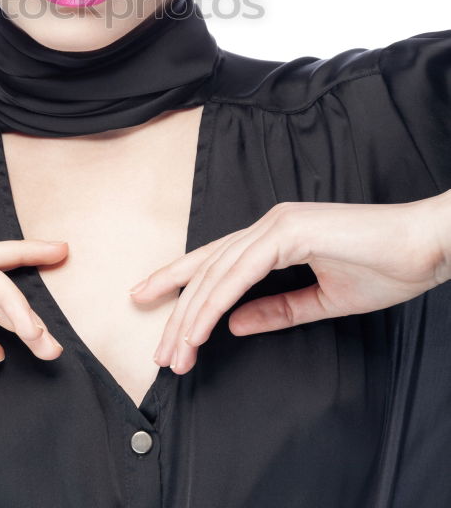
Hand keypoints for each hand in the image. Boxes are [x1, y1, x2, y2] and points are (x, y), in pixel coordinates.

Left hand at [129, 194, 450, 375]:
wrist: (425, 245)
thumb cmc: (385, 267)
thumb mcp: (323, 299)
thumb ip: (278, 309)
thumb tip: (234, 325)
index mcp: (275, 235)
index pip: (216, 262)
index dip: (181, 285)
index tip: (154, 308)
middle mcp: (269, 224)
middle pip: (208, 269)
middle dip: (178, 311)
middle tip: (159, 351)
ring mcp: (276, 224)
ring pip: (217, 273)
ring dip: (191, 315)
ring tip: (175, 353)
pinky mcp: (289, 232)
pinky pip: (241, 272)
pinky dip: (215, 302)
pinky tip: (199, 329)